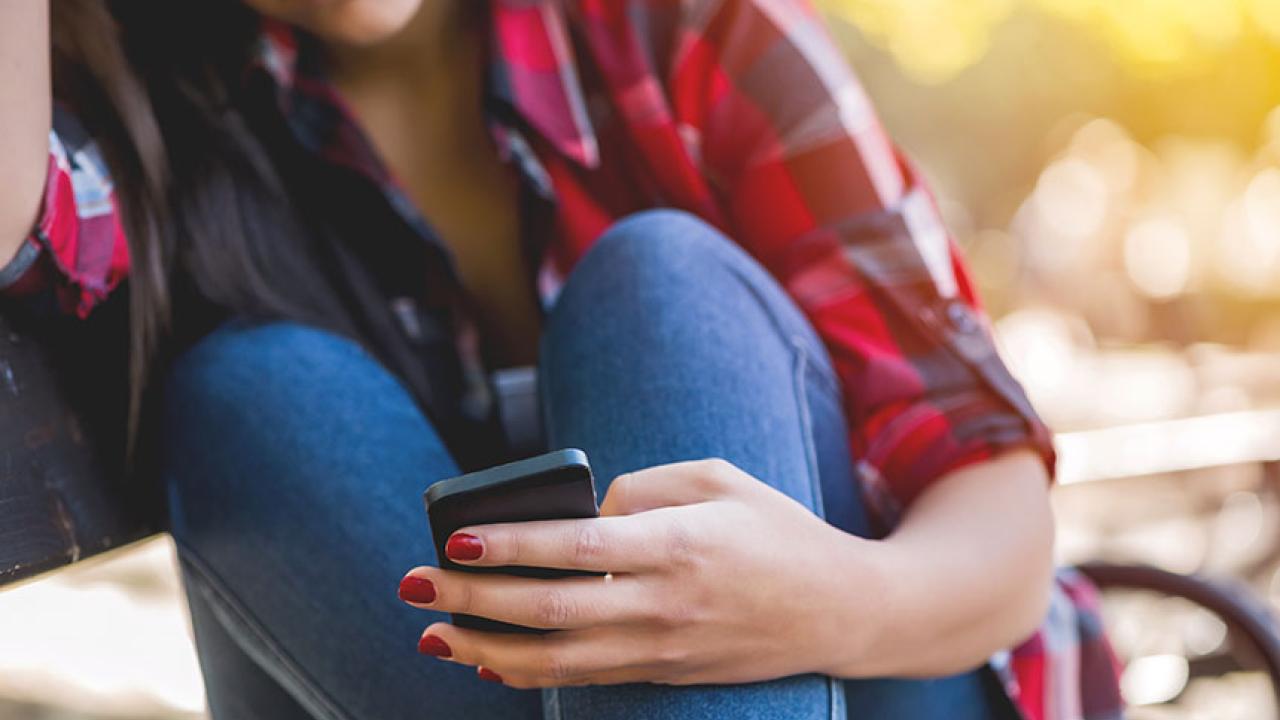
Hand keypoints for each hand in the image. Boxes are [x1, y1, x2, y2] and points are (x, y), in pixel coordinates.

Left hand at [398, 459, 886, 687]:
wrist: (842, 609)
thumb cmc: (777, 530)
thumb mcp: (719, 480)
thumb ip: (642, 487)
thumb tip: (575, 511)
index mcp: (679, 544)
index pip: (577, 547)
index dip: (511, 545)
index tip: (457, 539)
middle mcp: (665, 604)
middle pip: (551, 610)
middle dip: (473, 601)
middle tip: (412, 586)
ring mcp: (664, 649)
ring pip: (558, 660)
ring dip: (486, 650)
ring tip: (432, 634)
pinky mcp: (665, 674)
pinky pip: (585, 679)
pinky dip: (531, 675)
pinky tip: (488, 663)